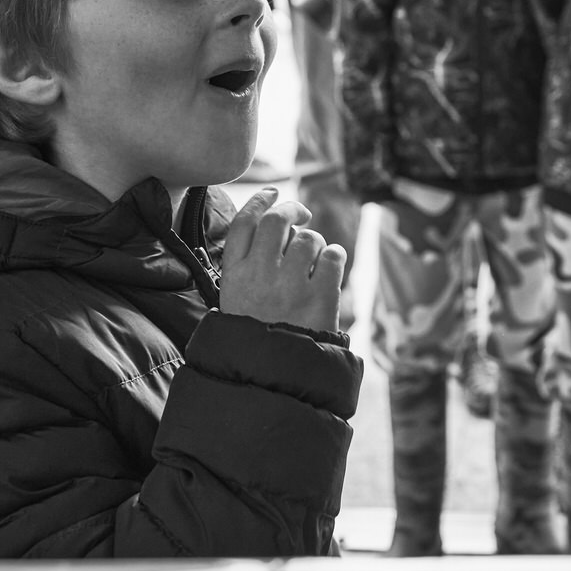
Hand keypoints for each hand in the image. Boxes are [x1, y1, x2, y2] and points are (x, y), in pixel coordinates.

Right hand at [219, 188, 346, 332]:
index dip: (260, 201)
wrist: (273, 377)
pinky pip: (333, 255)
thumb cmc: (256, 335)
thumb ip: (248, 263)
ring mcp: (291, 285)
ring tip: (312, 261)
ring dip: (314, 243)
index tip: (273, 194)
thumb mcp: (235, 299)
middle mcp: (260, 275)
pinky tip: (330, 267)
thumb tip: (271, 219)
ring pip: (308, 238)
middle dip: (292, 209)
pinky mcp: (320, 297)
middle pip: (277, 221)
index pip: (244, 222)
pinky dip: (335, 256)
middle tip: (301, 214)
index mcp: (235, 275)